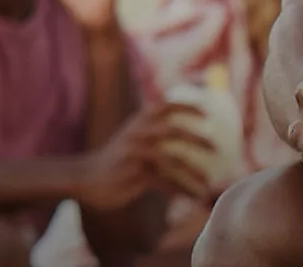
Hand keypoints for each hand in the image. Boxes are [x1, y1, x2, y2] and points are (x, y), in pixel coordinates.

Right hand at [75, 104, 214, 209]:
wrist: (85, 177)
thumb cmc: (116, 159)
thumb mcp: (132, 137)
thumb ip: (153, 130)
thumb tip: (184, 128)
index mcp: (139, 121)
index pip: (166, 105)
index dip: (188, 106)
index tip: (208, 112)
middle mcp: (138, 133)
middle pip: (173, 129)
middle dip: (198, 138)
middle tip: (217, 149)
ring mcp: (135, 153)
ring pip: (172, 159)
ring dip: (194, 172)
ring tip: (209, 183)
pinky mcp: (133, 174)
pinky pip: (164, 182)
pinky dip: (182, 190)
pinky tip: (194, 197)